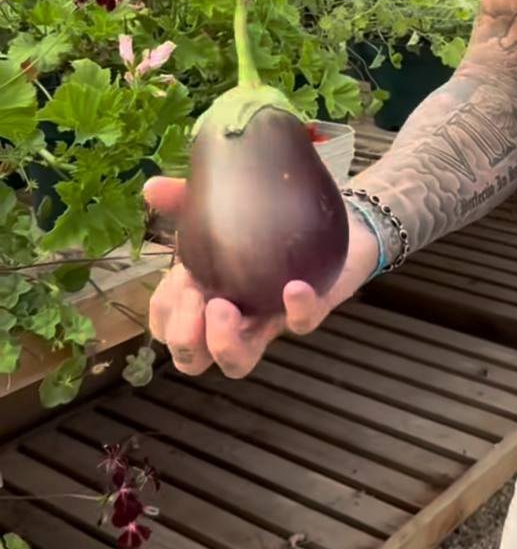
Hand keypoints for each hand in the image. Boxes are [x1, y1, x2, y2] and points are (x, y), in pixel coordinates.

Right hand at [144, 175, 377, 379]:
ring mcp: (269, 319)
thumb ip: (184, 199)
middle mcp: (234, 318)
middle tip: (196, 300)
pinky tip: (292, 286)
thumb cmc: (268, 220)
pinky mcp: (311, 310)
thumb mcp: (222, 205)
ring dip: (224, 343)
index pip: (168, 327)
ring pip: (240, 361)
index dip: (163, 317)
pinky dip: (296, 310)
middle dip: (185, 342)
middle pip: (196, 359)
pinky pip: (302, 324)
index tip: (175, 282)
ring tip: (223, 307)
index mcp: (205, 295)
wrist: (333, 216)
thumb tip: (151, 188)